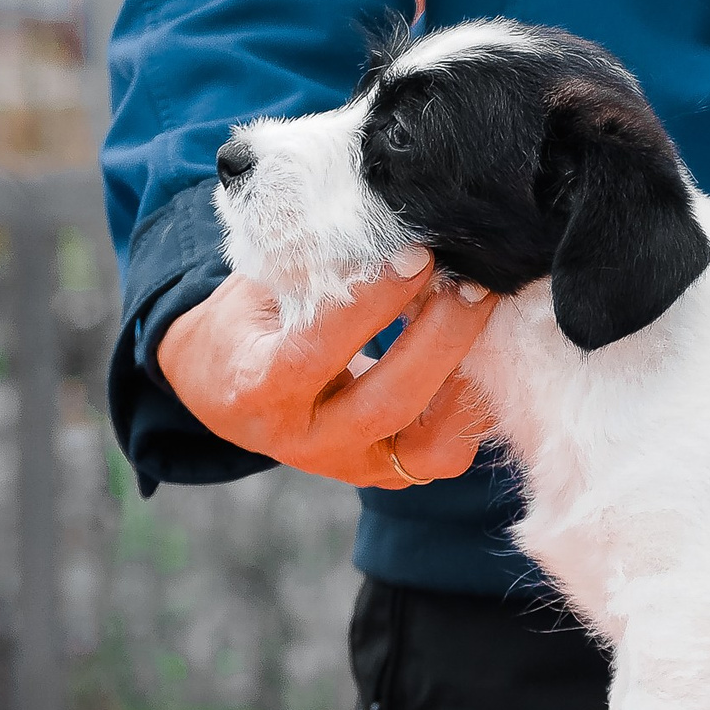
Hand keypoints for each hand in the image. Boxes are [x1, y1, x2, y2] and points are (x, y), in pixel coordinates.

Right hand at [156, 245, 495, 488]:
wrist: (225, 385)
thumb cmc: (250, 321)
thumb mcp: (262, 285)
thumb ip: (318, 268)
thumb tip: (394, 236)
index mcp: (258, 390)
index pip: (318, 353)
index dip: (373, 303)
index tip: (416, 256)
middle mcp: (304, 441)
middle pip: (387, 404)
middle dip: (441, 339)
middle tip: (472, 285)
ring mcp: (349, 465)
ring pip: (428, 445)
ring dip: (469, 376)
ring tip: (484, 316)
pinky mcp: (385, 473)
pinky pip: (445, 453)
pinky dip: (471, 405)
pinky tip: (479, 354)